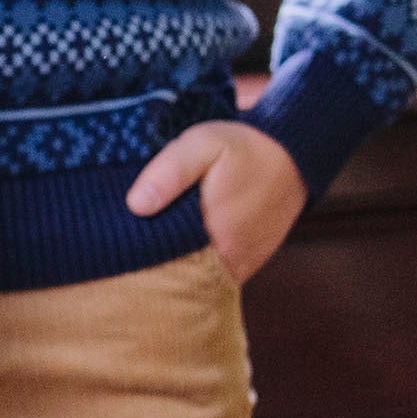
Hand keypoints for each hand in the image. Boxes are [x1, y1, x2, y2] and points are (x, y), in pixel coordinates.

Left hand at [125, 121, 305, 284]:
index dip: (140, 249)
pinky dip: (198, 257)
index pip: (163, 262)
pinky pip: (215, 269)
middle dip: (156, 256)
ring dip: (178, 257)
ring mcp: (242, 265)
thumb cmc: (244, 149)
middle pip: (180, 271)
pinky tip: (184, 234)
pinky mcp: (249, 261)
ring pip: (197, 272)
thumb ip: (170, 173)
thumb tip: (136, 206)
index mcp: (216, 239)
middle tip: (135, 231)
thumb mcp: (202, 145)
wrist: (294, 154)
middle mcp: (231, 262)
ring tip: (158, 231)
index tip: (122, 234)